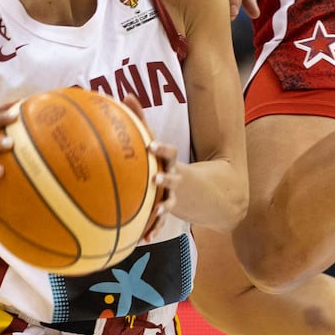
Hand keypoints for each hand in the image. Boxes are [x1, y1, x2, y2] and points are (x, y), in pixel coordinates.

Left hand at [121, 94, 179, 239]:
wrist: (210, 192)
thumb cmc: (170, 162)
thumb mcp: (160, 145)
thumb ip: (142, 121)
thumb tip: (123, 94)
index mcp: (172, 162)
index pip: (171, 153)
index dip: (163, 150)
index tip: (152, 147)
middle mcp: (176, 178)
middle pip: (173, 178)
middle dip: (166, 179)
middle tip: (157, 179)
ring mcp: (175, 196)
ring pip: (169, 203)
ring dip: (163, 208)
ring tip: (156, 212)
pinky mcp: (170, 211)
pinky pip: (161, 223)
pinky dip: (154, 230)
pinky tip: (144, 239)